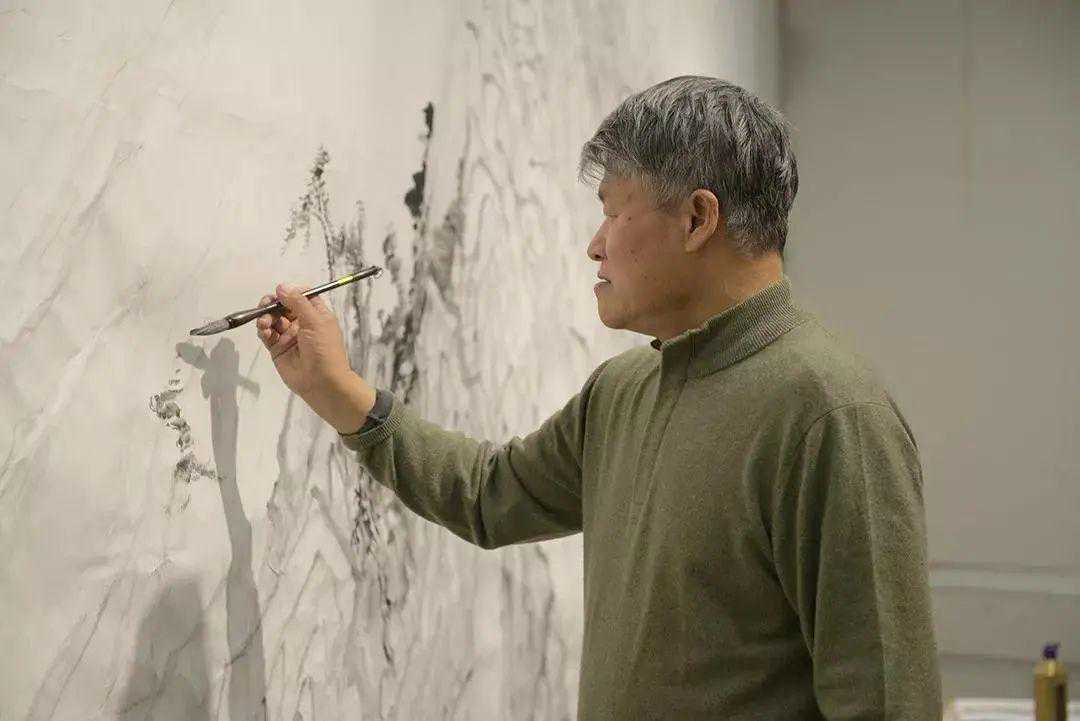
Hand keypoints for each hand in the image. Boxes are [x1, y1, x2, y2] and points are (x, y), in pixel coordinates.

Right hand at [256, 284, 375, 431]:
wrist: (322, 382)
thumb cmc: (324, 350)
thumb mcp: (315, 322)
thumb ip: (298, 303)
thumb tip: (282, 287)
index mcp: (316, 315)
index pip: (302, 296)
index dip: (290, 292)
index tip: (281, 292)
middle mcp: (302, 323)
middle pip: (283, 306)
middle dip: (273, 303)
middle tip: (266, 304)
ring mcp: (289, 336)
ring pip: (273, 319)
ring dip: (266, 316)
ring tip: (265, 322)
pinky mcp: (278, 348)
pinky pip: (267, 334)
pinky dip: (263, 330)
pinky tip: (264, 330)